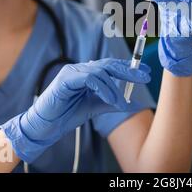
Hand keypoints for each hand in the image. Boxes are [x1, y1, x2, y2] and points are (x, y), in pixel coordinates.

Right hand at [0, 58, 150, 162]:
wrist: (46, 126)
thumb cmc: (67, 115)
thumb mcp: (95, 107)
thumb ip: (111, 103)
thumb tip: (132, 104)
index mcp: (87, 73)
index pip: (111, 66)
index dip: (129, 68)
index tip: (146, 72)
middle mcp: (80, 69)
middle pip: (108, 65)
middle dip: (128, 71)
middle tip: (145, 77)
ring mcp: (72, 71)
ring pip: (100, 72)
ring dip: (115, 87)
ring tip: (122, 102)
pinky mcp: (66, 79)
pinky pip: (90, 79)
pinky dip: (103, 89)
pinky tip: (111, 99)